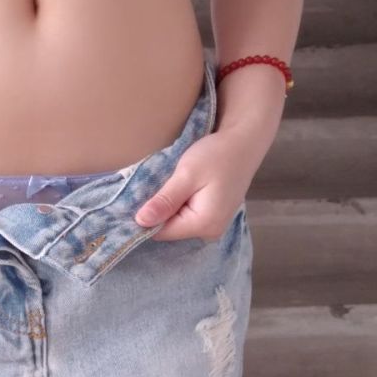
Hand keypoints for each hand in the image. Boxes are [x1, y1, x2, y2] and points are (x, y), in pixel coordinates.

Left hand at [134, 120, 269, 241]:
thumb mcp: (187, 175)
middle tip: (149, 187)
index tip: (133, 199)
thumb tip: (140, 221)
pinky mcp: (213, 217)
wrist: (243, 143)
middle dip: (156, 212)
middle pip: (169, 230)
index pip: (161, 232)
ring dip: (166, 207)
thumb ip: (165, 201)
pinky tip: (175, 189)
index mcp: (204, 224)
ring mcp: (213, 226)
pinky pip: (186, 217)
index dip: (145, 218)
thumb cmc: (216, 155)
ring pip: (176, 223)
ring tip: (163, 185)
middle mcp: (210, 232)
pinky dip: (177, 205)